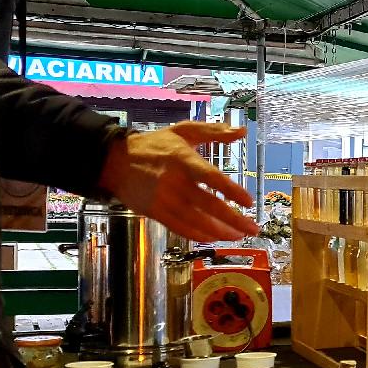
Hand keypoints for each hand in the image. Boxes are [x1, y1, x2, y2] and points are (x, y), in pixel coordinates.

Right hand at [99, 122, 257, 241]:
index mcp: (183, 160)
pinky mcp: (155, 213)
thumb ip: (214, 131)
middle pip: (209, 205)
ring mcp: (164, 200)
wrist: (114, 161)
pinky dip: (199, 235)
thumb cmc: (154, 145)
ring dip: (220, 232)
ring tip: (238, 235)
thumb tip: (242, 131)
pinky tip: (214, 237)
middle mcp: (175, 182)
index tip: (249, 202)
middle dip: (234, 220)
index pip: (212, 178)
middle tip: (253, 228)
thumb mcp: (183, 130)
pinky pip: (181, 228)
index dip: (232, 191)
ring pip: (197, 222)